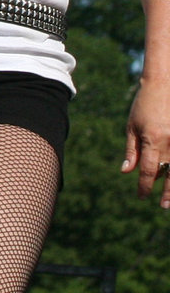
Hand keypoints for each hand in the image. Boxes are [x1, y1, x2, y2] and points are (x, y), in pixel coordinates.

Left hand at [122, 74, 169, 206]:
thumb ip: (131, 151)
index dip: (145, 185)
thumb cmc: (143, 106)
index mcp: (152, 140)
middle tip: (162, 205)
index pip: (149, 170)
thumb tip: (127, 171)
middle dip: (166, 192)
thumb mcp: (132, 127)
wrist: (163, 86)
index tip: (142, 195)